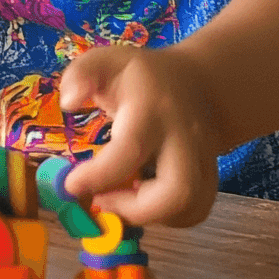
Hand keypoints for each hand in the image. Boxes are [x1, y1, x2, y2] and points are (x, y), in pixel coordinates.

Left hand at [59, 44, 219, 226]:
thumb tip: (68, 102)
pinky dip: (165, 217)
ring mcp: (202, 161)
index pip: (131, 149)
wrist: (199, 83)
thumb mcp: (106, 61)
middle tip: (101, 201)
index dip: (100, 175)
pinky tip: (141, 199)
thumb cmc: (140, 76)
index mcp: (152, 109)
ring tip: (118, 198)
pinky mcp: (209, 179)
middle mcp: (183, 139)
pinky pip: (194, 212)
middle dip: (135, 210)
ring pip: (190, 208)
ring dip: (149, 216)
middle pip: (178, 192)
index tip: (71, 185)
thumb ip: (81, 74)